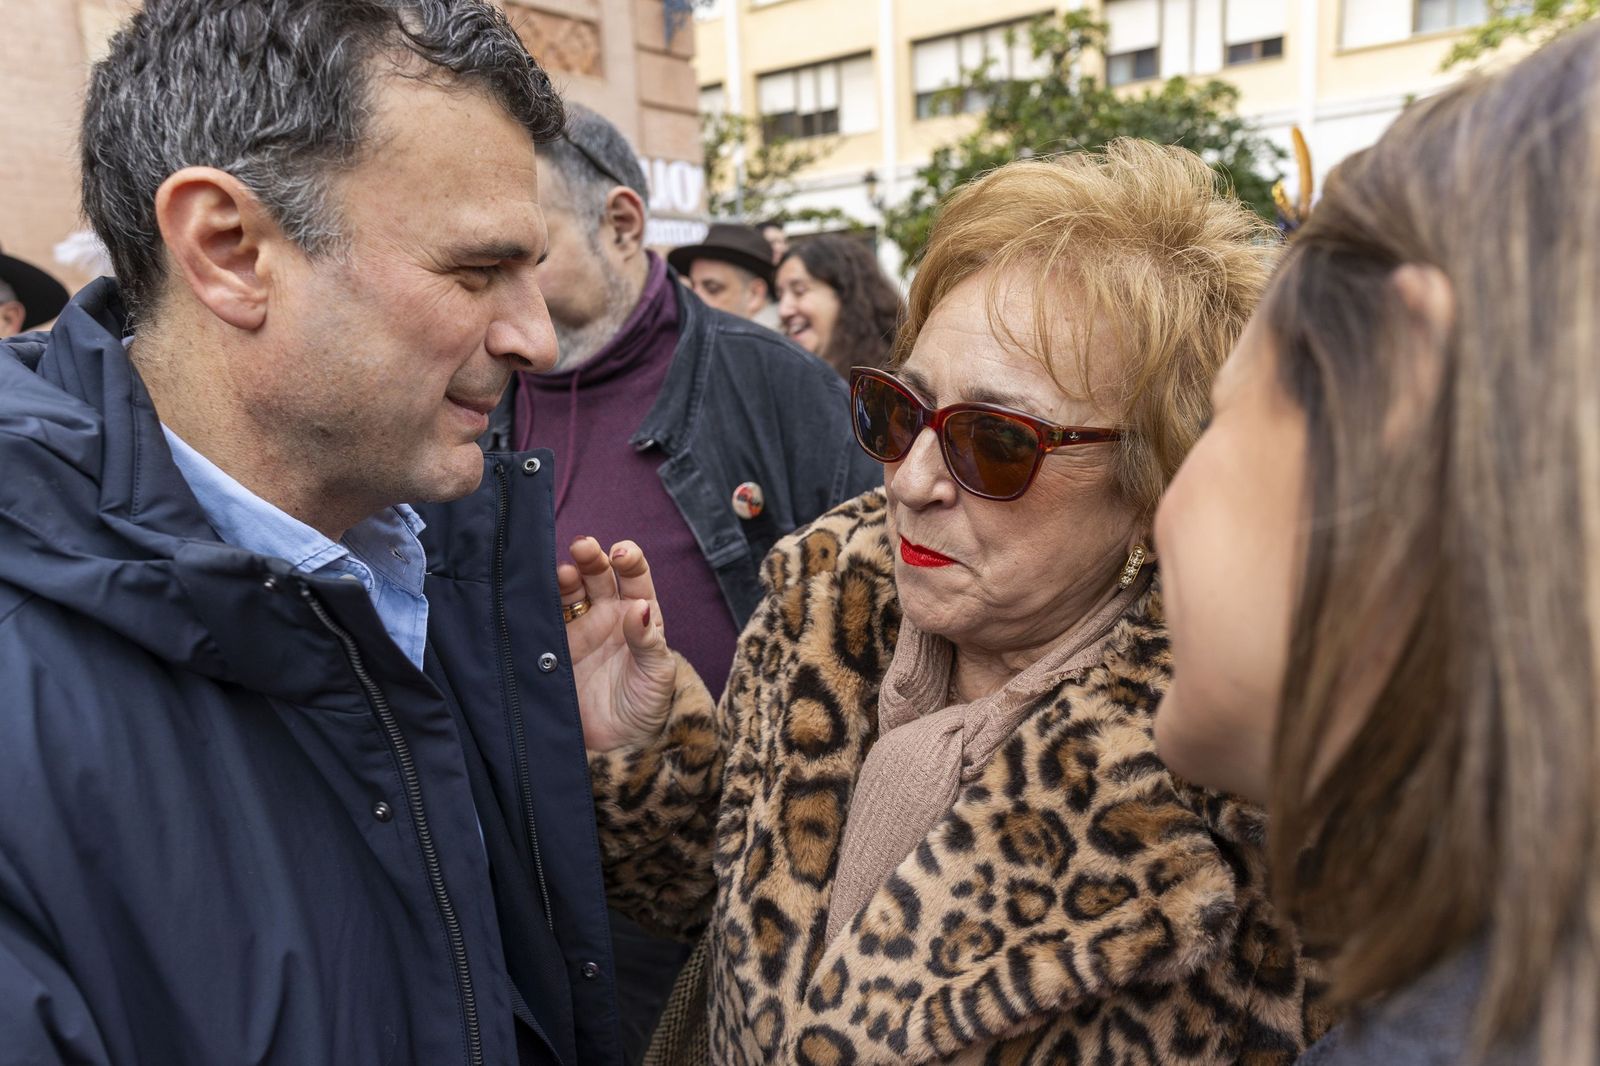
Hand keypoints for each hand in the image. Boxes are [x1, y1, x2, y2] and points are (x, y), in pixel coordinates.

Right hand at [559, 537, 677, 751]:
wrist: (616, 747)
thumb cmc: (646, 708)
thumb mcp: (657, 674)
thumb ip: (648, 640)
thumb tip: (641, 605)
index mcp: (641, 616)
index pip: (635, 579)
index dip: (629, 561)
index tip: (622, 554)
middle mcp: (608, 616)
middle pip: (599, 576)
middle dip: (592, 558)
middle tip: (584, 547)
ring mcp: (580, 630)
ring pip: (571, 592)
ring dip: (567, 577)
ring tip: (566, 572)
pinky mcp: (555, 647)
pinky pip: (546, 619)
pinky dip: (541, 604)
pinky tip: (539, 593)